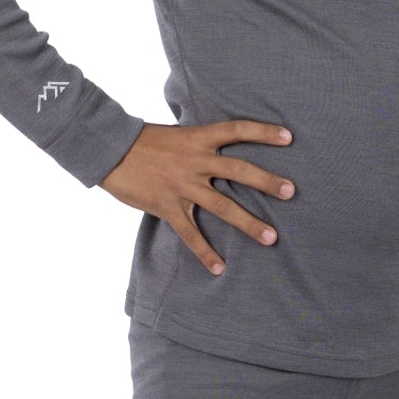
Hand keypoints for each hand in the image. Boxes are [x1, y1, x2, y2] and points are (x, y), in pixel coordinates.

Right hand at [100, 119, 295, 272]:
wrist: (107, 149)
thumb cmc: (142, 142)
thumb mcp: (175, 135)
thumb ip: (199, 145)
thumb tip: (219, 151)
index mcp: (197, 138)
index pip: (236, 130)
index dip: (263, 132)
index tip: (288, 138)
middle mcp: (194, 161)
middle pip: (238, 170)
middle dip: (266, 181)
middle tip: (291, 192)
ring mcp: (182, 185)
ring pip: (222, 205)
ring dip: (248, 223)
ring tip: (272, 238)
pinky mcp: (167, 206)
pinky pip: (190, 233)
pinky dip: (205, 252)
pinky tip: (219, 269)